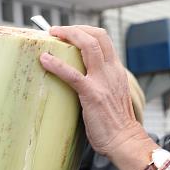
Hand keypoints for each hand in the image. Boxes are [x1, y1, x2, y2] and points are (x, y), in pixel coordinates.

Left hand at [40, 26, 158, 169]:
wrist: (125, 141)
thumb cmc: (115, 125)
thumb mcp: (112, 95)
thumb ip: (101, 84)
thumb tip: (81, 80)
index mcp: (116, 71)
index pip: (103, 40)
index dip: (85, 31)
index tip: (70, 32)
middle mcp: (111, 71)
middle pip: (96, 36)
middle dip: (75, 28)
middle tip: (57, 31)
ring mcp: (102, 81)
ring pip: (88, 45)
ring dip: (68, 35)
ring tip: (51, 34)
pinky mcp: (92, 94)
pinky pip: (72, 74)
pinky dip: (56, 64)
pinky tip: (44, 60)